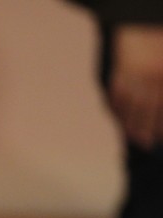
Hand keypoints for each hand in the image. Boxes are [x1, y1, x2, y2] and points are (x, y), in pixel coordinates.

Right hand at [109, 24, 162, 148]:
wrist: (140, 16)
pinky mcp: (119, 69)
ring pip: (130, 104)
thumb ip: (162, 84)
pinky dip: (117, 107)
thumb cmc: (157, 40)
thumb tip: (158, 106)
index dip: (161, 123)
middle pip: (147, 109)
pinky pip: (116, 93)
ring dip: (129, 123)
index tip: (159, 137)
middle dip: (146, 129)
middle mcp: (151, 75)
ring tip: (131, 136)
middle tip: (146, 145)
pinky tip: (119, 116)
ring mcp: (134, 72)